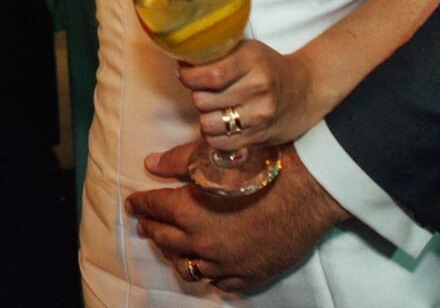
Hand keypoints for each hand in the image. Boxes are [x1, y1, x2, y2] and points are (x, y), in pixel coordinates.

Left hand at [126, 145, 346, 292]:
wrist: (306, 192)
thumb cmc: (263, 170)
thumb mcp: (215, 159)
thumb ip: (179, 161)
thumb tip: (151, 164)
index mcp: (190, 212)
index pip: (156, 208)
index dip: (142, 204)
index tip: (133, 204)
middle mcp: (202, 243)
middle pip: (167, 239)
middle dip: (152, 228)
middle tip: (145, 223)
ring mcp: (225, 263)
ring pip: (189, 267)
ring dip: (175, 255)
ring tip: (169, 247)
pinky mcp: (248, 275)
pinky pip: (219, 282)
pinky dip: (209, 274)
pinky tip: (206, 266)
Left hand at [178, 39, 321, 149]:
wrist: (306, 90)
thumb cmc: (268, 67)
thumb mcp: (248, 49)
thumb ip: (218, 54)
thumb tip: (181, 63)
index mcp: (252, 60)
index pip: (208, 75)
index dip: (188, 77)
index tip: (185, 74)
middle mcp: (257, 87)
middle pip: (203, 100)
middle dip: (197, 95)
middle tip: (204, 90)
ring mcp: (260, 115)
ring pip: (208, 124)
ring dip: (204, 117)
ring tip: (214, 108)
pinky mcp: (260, 137)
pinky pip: (220, 143)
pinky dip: (214, 136)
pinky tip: (221, 125)